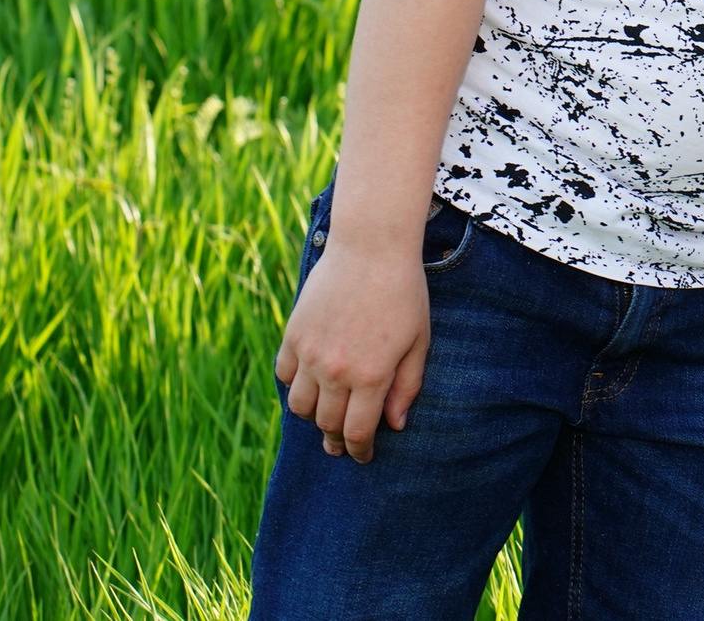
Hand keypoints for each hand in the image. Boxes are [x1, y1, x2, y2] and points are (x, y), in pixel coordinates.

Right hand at [274, 238, 431, 462]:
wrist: (371, 248)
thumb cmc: (404, 293)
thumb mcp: (419, 341)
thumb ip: (407, 386)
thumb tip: (395, 425)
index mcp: (371, 375)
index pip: (357, 432)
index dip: (360, 450)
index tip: (363, 455)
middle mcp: (336, 370)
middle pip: (327, 423)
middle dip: (337, 439)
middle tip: (343, 444)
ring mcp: (310, 353)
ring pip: (300, 406)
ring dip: (313, 417)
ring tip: (326, 417)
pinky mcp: (293, 335)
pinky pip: (284, 375)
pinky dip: (295, 386)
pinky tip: (310, 384)